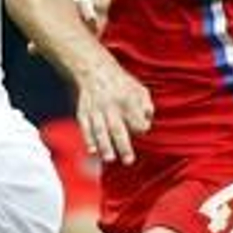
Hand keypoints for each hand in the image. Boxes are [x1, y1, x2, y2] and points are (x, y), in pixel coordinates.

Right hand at [75, 49, 152, 165]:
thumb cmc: (122, 84)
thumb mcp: (139, 89)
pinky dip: (88, 139)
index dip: (141, 127)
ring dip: (105, 146)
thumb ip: (147, 105)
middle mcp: (110, 106)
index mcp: (127, 100)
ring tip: (110, 159)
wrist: (95, 70)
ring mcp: (95, 109)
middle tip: (129, 161)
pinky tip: (92, 151)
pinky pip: (85, 128)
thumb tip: (148, 120)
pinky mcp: (83, 112)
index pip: (136, 120)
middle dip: (123, 146)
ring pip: (100, 130)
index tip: (141, 129)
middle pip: (118, 129)